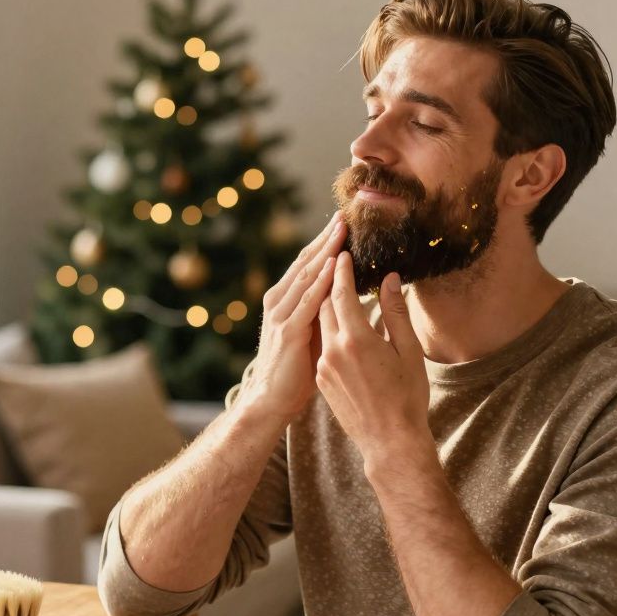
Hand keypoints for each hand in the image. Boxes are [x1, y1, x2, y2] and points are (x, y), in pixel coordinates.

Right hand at [236, 212, 345, 423]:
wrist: (271, 400)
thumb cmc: (296, 371)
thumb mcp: (311, 334)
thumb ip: (323, 311)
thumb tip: (346, 293)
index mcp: (285, 300)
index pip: (307, 264)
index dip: (324, 242)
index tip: (342, 223)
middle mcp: (279, 301)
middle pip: (306, 262)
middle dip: (326, 238)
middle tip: (344, 214)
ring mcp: (282, 314)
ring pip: (307, 274)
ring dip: (325, 250)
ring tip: (342, 229)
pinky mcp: (288, 330)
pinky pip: (309, 300)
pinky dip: (322, 280)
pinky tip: (335, 264)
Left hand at [317, 252, 430, 464]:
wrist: (390, 441)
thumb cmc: (407, 396)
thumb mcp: (408, 351)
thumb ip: (395, 313)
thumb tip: (389, 279)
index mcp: (356, 338)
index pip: (340, 292)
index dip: (340, 270)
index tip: (342, 252)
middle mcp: (333, 349)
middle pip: (325, 304)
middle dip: (330, 284)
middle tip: (338, 265)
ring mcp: (324, 366)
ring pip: (322, 326)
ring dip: (330, 309)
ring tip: (342, 294)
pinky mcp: (321, 380)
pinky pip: (322, 346)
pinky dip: (331, 333)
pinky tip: (345, 331)